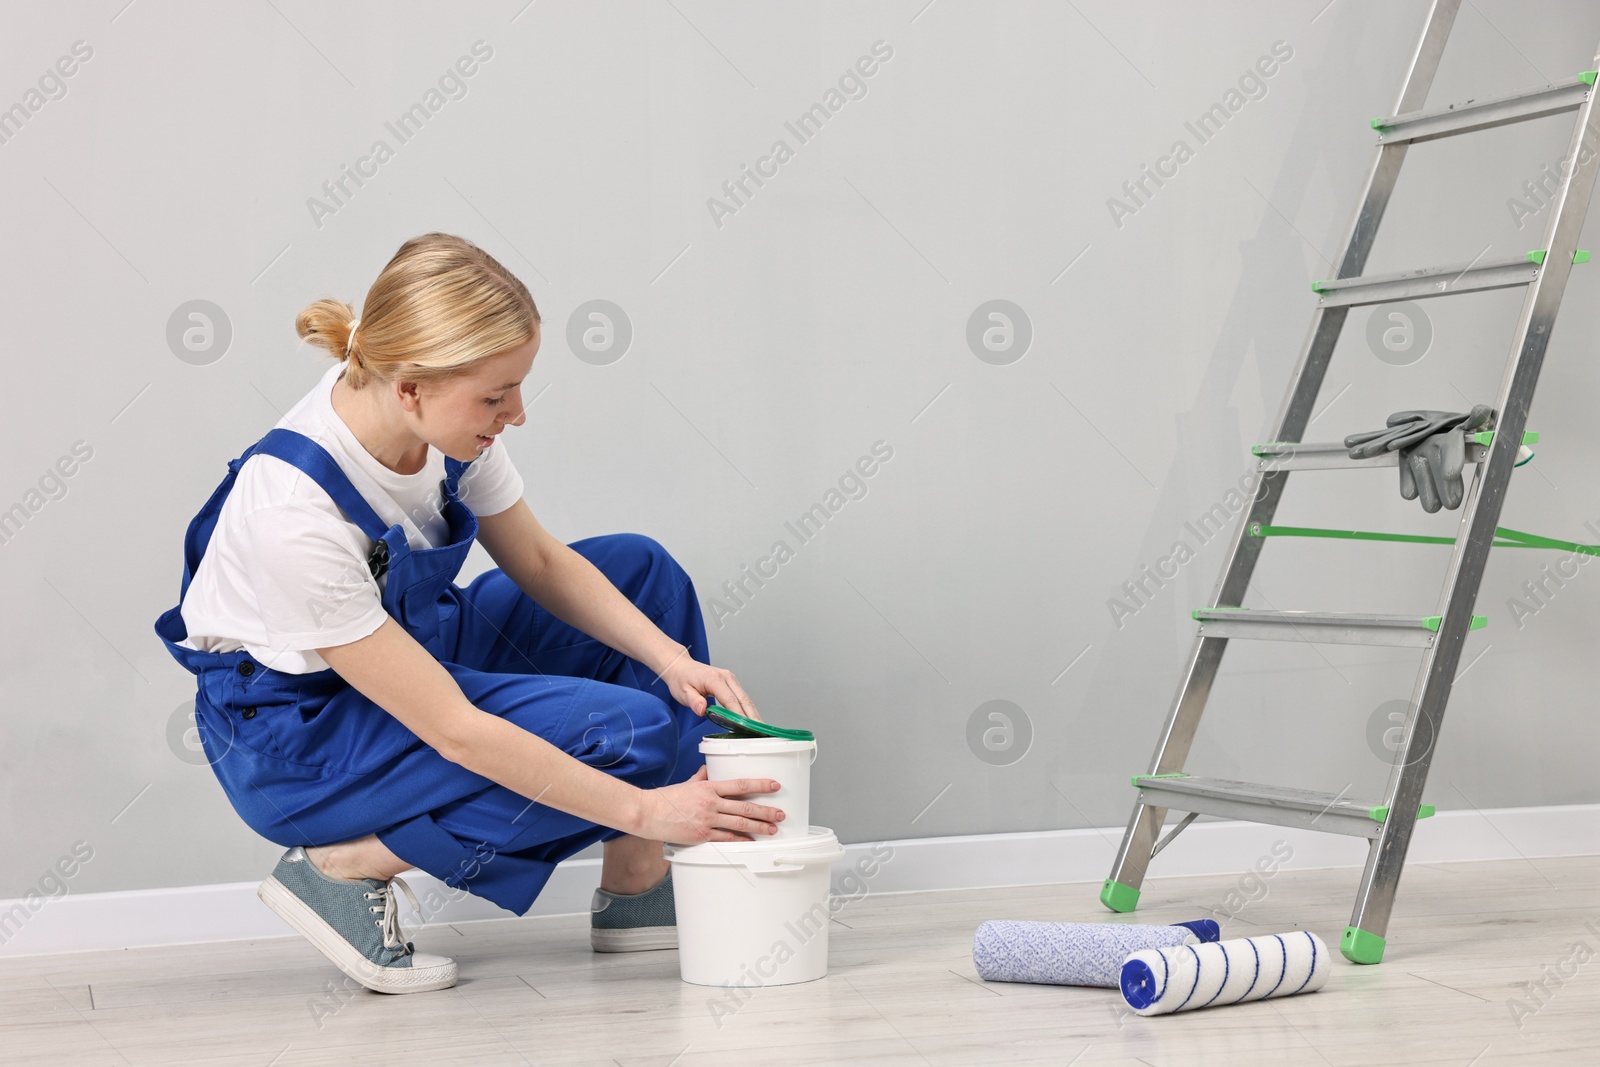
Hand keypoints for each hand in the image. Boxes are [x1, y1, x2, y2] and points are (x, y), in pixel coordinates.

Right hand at [634, 767, 783, 843]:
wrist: (647, 813)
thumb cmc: (665, 799)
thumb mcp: (687, 783)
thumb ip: (702, 778)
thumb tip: (711, 772)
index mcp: (708, 787)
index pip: (740, 785)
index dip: (760, 785)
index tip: (775, 786)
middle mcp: (710, 802)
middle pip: (744, 807)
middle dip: (766, 811)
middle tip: (781, 814)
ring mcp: (706, 820)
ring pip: (739, 824)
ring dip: (759, 827)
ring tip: (772, 829)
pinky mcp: (701, 835)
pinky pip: (726, 838)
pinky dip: (741, 840)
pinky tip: (751, 842)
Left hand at [659, 655, 760, 719]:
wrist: (680, 666)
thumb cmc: (681, 679)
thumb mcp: (682, 692)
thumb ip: (693, 701)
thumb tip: (702, 710)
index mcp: (714, 679)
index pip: (731, 700)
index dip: (739, 715)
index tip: (746, 728)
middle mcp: (726, 677)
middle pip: (743, 699)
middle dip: (752, 717)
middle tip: (759, 732)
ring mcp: (730, 679)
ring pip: (745, 698)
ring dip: (752, 714)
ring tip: (759, 729)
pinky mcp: (731, 682)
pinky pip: (742, 697)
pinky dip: (747, 709)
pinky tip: (750, 720)